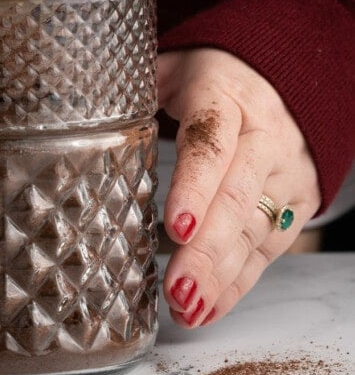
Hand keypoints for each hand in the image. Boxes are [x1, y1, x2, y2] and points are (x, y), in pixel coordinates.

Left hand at [157, 47, 320, 326]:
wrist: (277, 78)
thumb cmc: (210, 76)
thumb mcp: (171, 67)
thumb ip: (130, 87)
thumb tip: (77, 103)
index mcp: (226, 95)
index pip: (211, 143)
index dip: (194, 186)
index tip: (176, 225)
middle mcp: (264, 135)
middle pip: (236, 197)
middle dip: (206, 249)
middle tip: (177, 286)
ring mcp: (285, 171)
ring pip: (254, 229)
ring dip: (220, 275)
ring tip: (186, 306)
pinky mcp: (296, 201)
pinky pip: (268, 248)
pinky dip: (237, 283)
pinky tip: (208, 307)